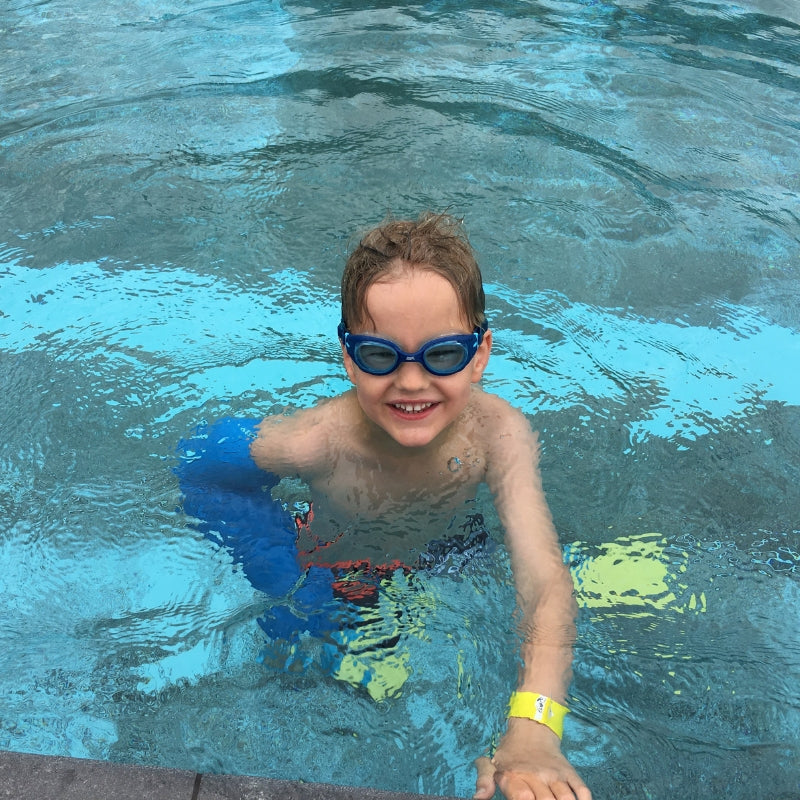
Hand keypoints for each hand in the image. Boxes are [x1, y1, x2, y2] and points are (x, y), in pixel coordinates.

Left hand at [473, 718, 590, 799]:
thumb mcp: (490, 762)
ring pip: (566, 798)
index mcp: (515, 776)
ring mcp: (555, 774)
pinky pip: (582, 790)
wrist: (531, 726)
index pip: (522, 797)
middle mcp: (537, 776)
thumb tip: (478, 798)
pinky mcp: (569, 772)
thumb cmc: (508, 753)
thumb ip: (484, 781)